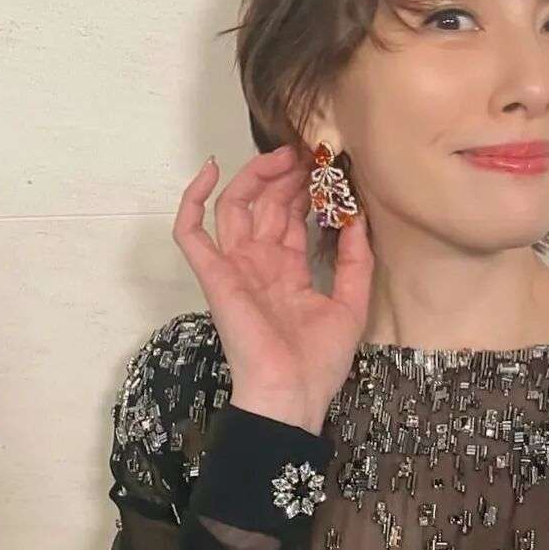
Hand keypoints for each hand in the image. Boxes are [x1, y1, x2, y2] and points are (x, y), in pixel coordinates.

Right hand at [172, 144, 374, 432]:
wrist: (292, 395)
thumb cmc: (319, 362)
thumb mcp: (351, 304)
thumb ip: (356, 260)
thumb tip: (358, 217)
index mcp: (286, 270)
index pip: (290, 216)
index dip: (305, 189)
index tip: (328, 167)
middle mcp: (258, 263)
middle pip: (264, 204)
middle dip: (286, 175)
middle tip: (310, 155)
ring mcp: (234, 267)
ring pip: (233, 205)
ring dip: (254, 176)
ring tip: (283, 155)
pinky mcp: (214, 275)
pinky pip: (190, 232)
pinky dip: (193, 199)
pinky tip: (211, 170)